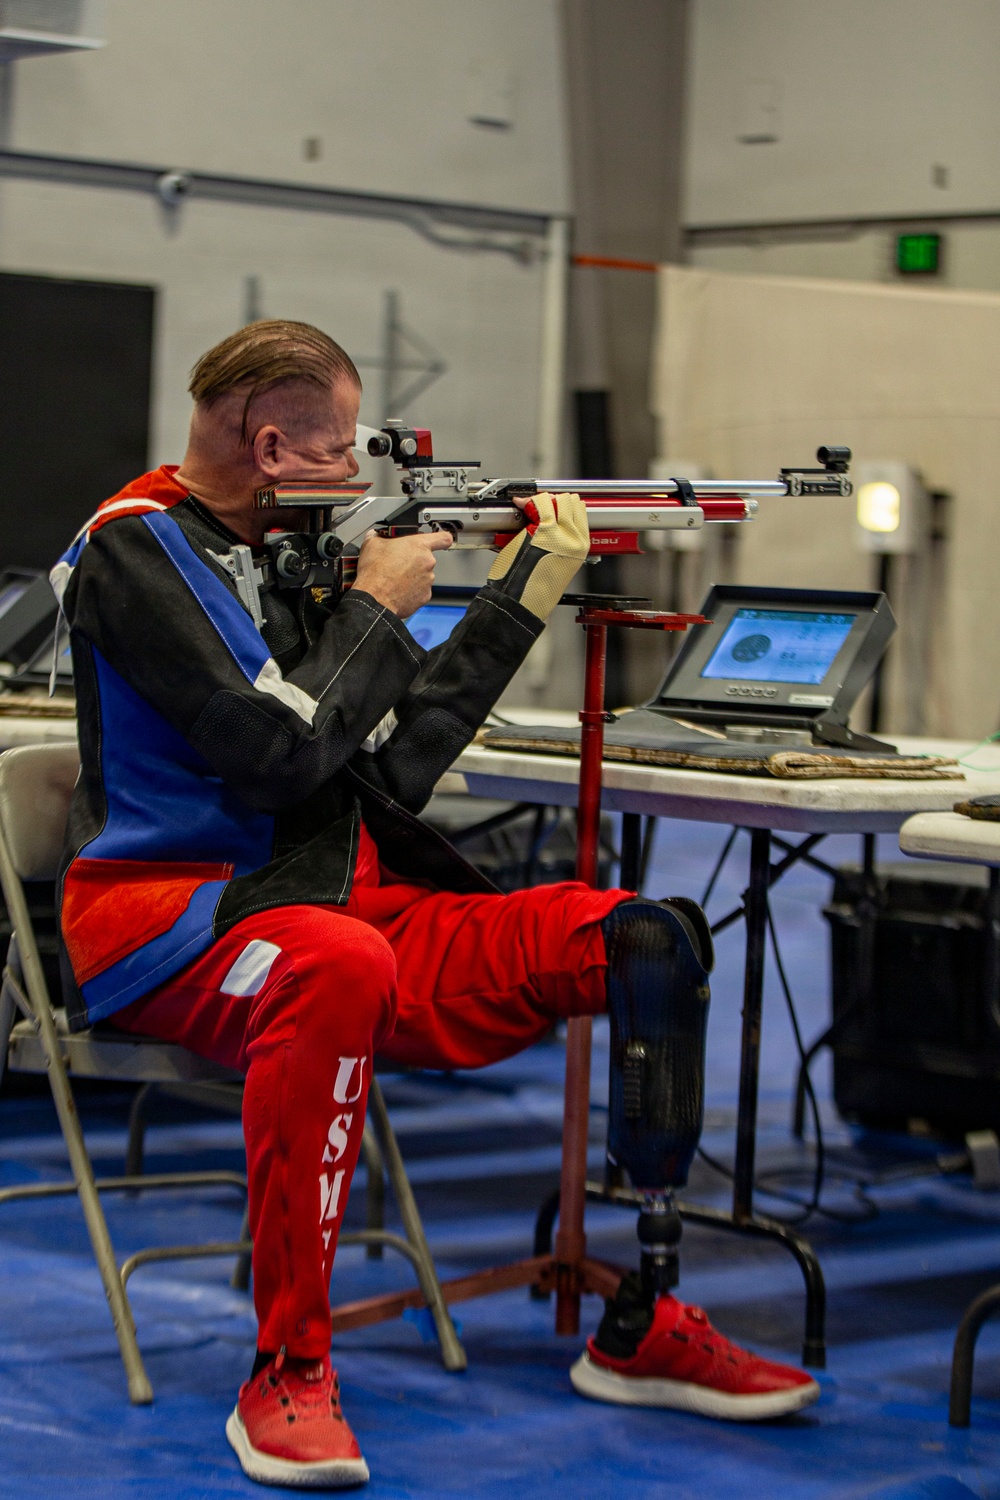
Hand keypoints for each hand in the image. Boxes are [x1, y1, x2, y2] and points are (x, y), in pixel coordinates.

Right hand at [352, 530, 452, 618]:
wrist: (374, 599)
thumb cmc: (375, 573)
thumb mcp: (372, 545)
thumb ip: (379, 536)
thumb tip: (377, 536)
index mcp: (419, 546)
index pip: (443, 538)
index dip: (442, 539)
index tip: (441, 541)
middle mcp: (428, 563)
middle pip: (426, 559)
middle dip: (414, 561)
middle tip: (398, 564)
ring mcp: (428, 581)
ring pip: (422, 576)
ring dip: (412, 576)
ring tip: (395, 578)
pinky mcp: (425, 596)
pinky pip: (420, 591)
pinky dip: (411, 591)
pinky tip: (398, 589)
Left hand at [487, 492, 588, 620]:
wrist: (523, 602)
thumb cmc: (535, 589)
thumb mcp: (559, 564)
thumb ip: (561, 542)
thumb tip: (553, 521)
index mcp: (582, 547)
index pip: (581, 511)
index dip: (564, 505)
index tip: (552, 506)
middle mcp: (575, 539)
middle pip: (570, 501)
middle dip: (554, 500)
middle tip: (539, 507)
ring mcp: (560, 534)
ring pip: (557, 499)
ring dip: (543, 499)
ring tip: (530, 507)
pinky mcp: (543, 531)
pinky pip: (540, 504)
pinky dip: (529, 500)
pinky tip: (521, 505)